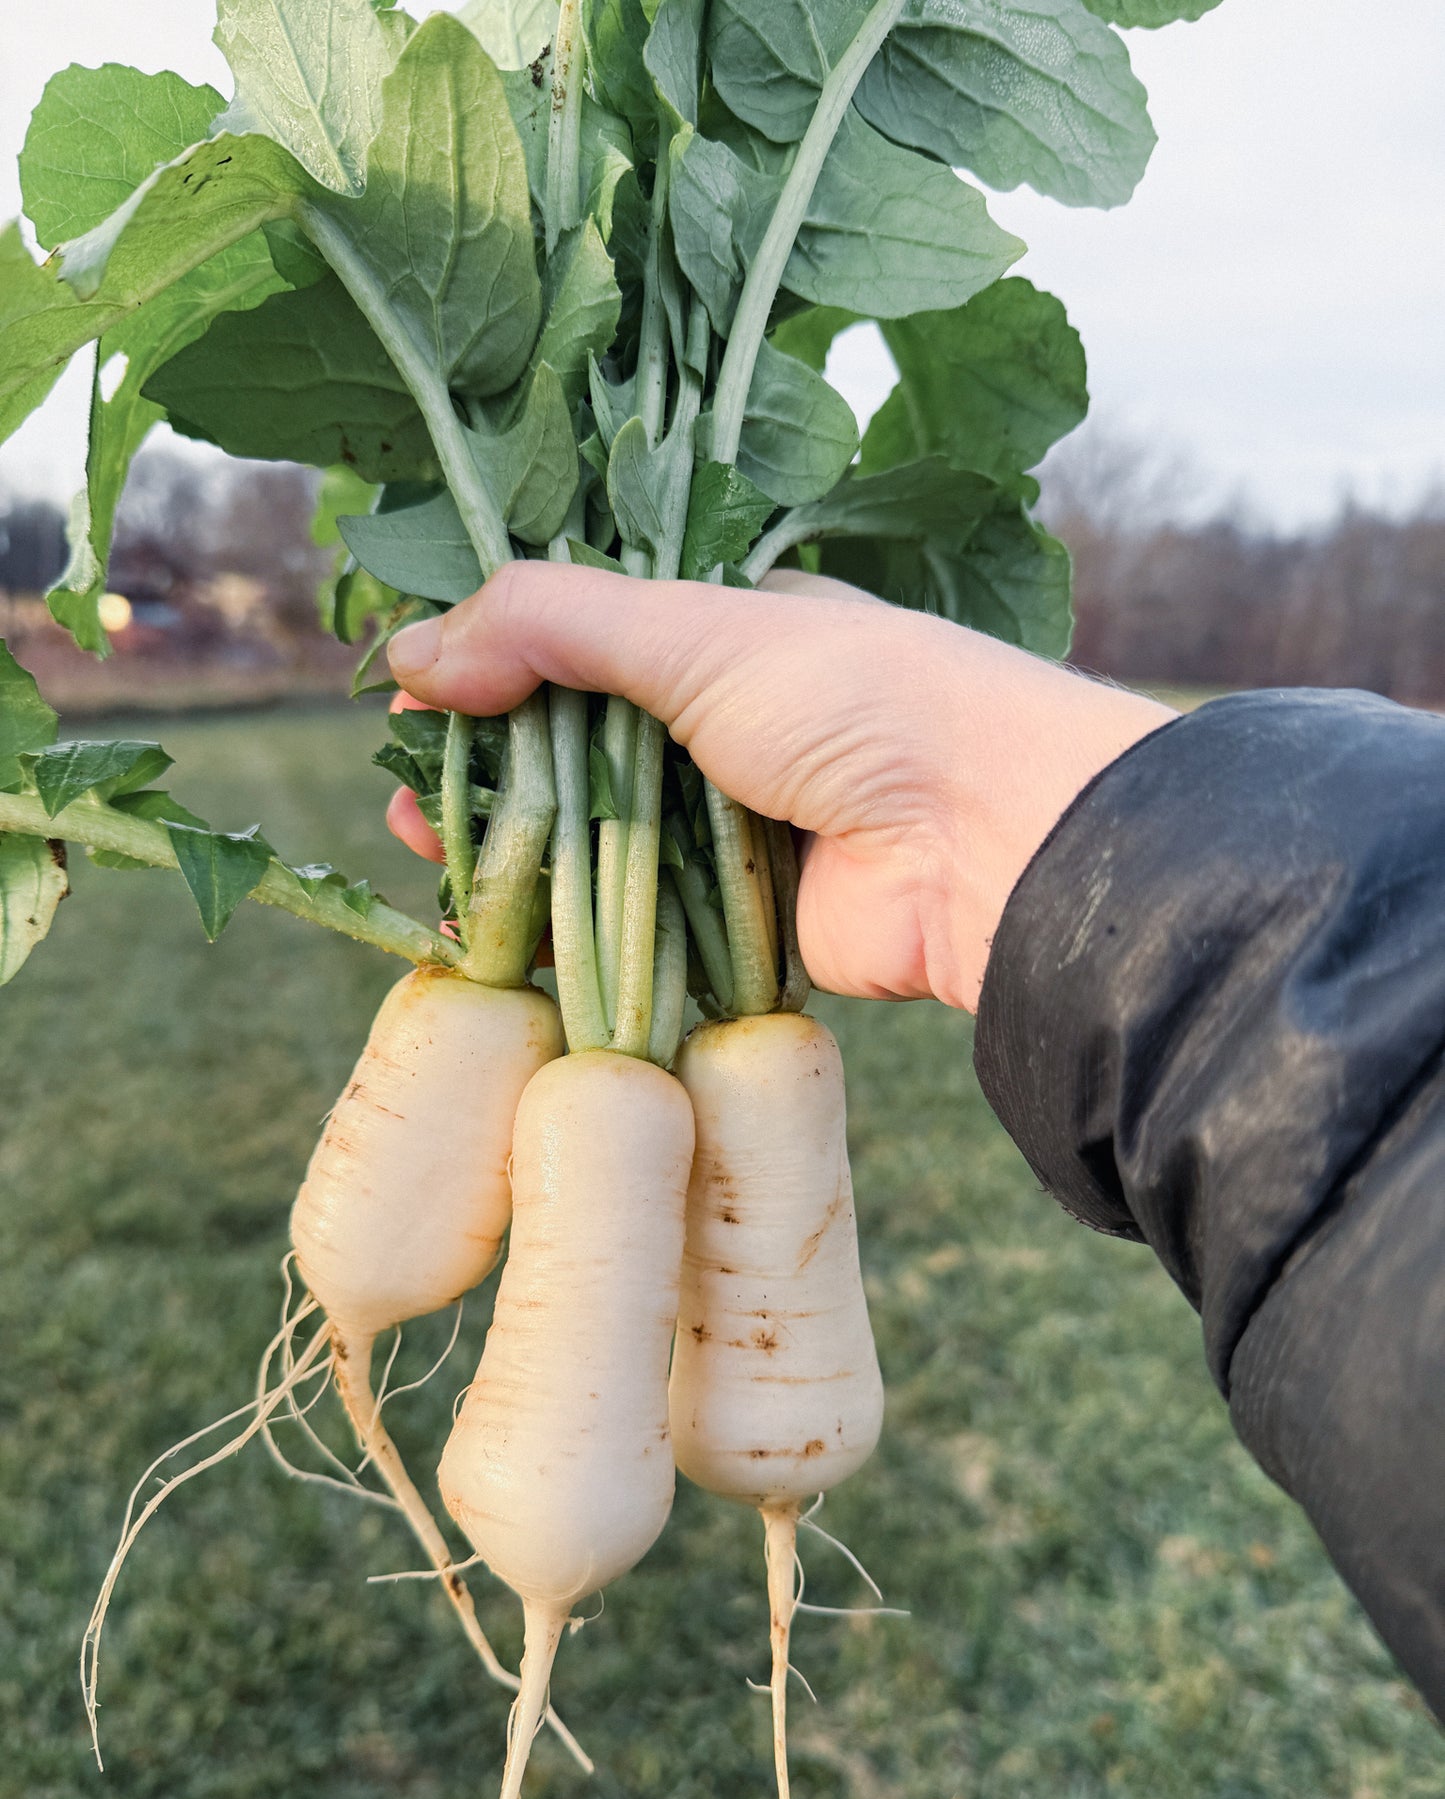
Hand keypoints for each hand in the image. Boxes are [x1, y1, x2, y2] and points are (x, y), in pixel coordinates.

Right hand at [386, 564, 1172, 1009]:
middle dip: (484, 774)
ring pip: (596, 844)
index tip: (408, 701)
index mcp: (724, 634)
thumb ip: (547, 626)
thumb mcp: (693, 630)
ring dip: (513, 856)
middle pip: (572, 750)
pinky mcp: (746, 920)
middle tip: (407, 802)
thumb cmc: (856, 701)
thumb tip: (409, 650)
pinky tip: (499, 935)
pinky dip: (569, 930)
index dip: (489, 668)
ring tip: (434, 863)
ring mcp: (735, 827)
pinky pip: (637, 925)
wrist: (984, 841)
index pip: (576, 642)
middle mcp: (726, 726)